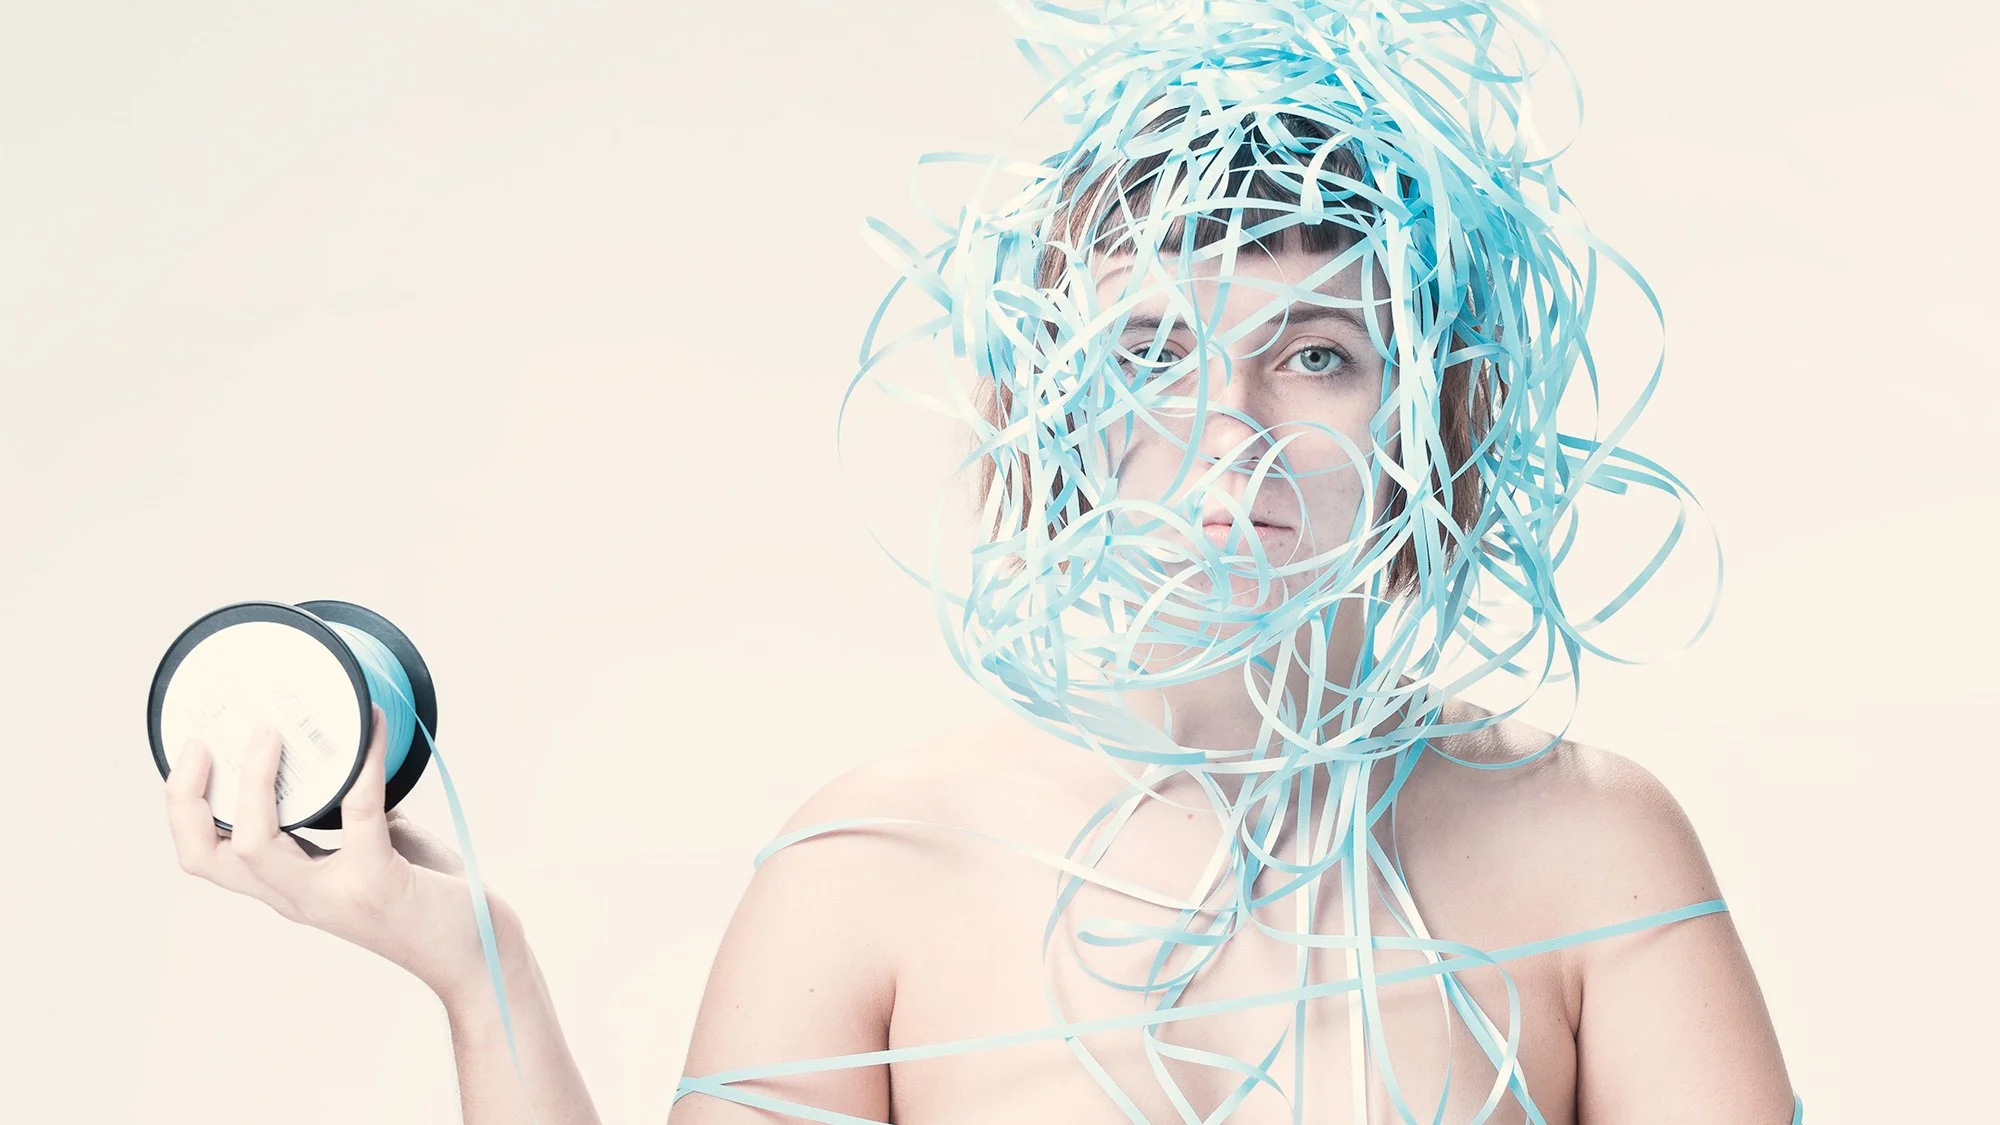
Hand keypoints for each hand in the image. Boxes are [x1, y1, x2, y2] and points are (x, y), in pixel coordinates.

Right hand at [163, 704, 516, 998]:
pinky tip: (376, 722)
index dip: (181, 808)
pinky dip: (366, 759)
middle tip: (205, 741)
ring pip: (257, 844)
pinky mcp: (379, 882)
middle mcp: (299, 897)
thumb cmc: (429, 897)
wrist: (479, 955)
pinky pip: (361, 808)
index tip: (193, 751)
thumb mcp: (374, 849)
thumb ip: (350, 811)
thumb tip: (349, 748)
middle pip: (208, 856)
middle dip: (190, 797)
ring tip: (272, 730)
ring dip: (257, 781)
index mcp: (288, 887)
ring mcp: (334, 893)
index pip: (205, 858)